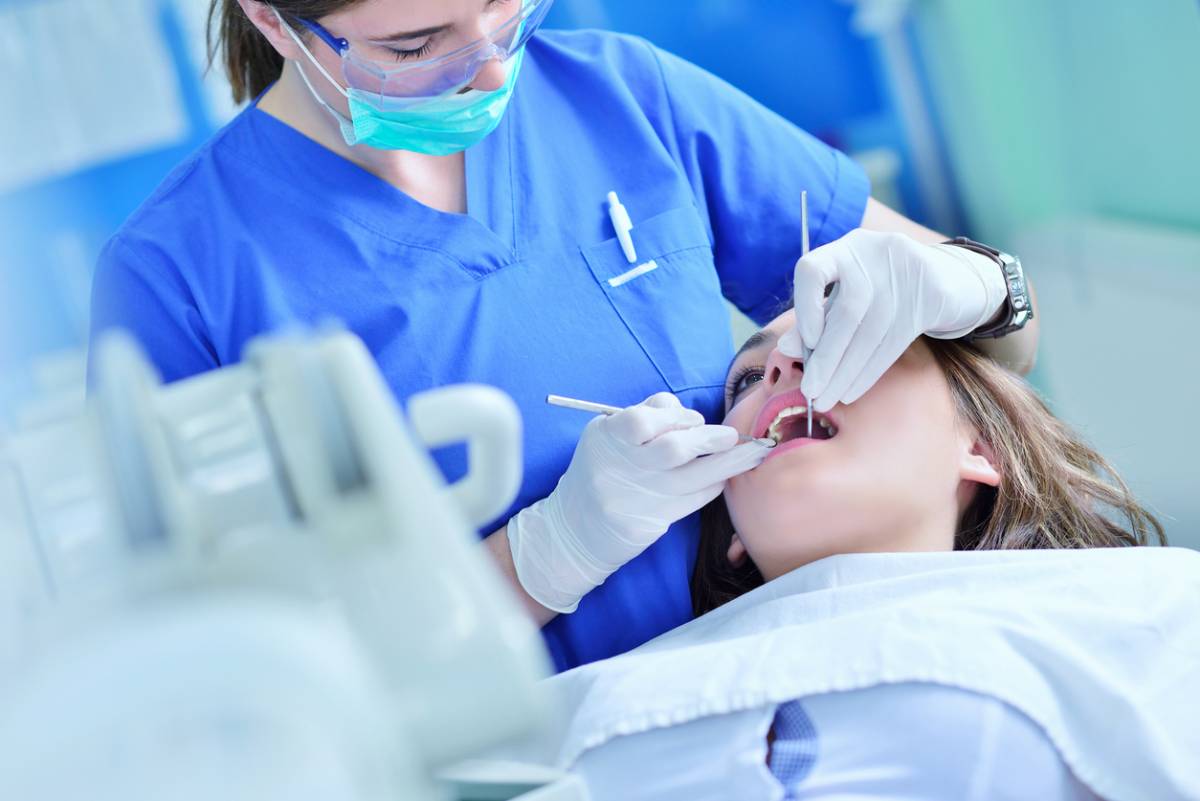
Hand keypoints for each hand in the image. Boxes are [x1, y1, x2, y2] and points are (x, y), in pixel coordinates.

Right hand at [507, 392, 769, 612]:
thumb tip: (692, 416)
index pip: (642, 421)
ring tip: (751, 453)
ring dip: (728, 463)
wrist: (574, 529)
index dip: (676, 417)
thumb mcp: (607, 435)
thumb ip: (646, 416)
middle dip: (709, 439)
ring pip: (695, 477)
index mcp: (605, 439)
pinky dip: (712, 485)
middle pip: (674, 449)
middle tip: (731, 436)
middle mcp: (619, 469)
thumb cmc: (599, 470)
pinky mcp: (650, 524)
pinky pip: (694, 500)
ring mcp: (636, 499)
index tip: (694, 420)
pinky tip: (722, 478)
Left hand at [778, 230, 1006, 411]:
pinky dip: (869, 371)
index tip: (806, 342)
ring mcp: (906, 270)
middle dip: (826, 358)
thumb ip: (815, 318)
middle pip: (848, 311)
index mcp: (845, 249)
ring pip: (871, 331)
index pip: (812, 270)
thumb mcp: (845, 297)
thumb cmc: (880, 290)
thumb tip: (785, 348)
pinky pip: (894, 340)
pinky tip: (852, 391)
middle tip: (811, 392)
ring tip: (828, 399)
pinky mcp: (932, 293)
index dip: (806, 308)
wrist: (944, 278)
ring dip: (846, 372)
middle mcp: (874, 252)